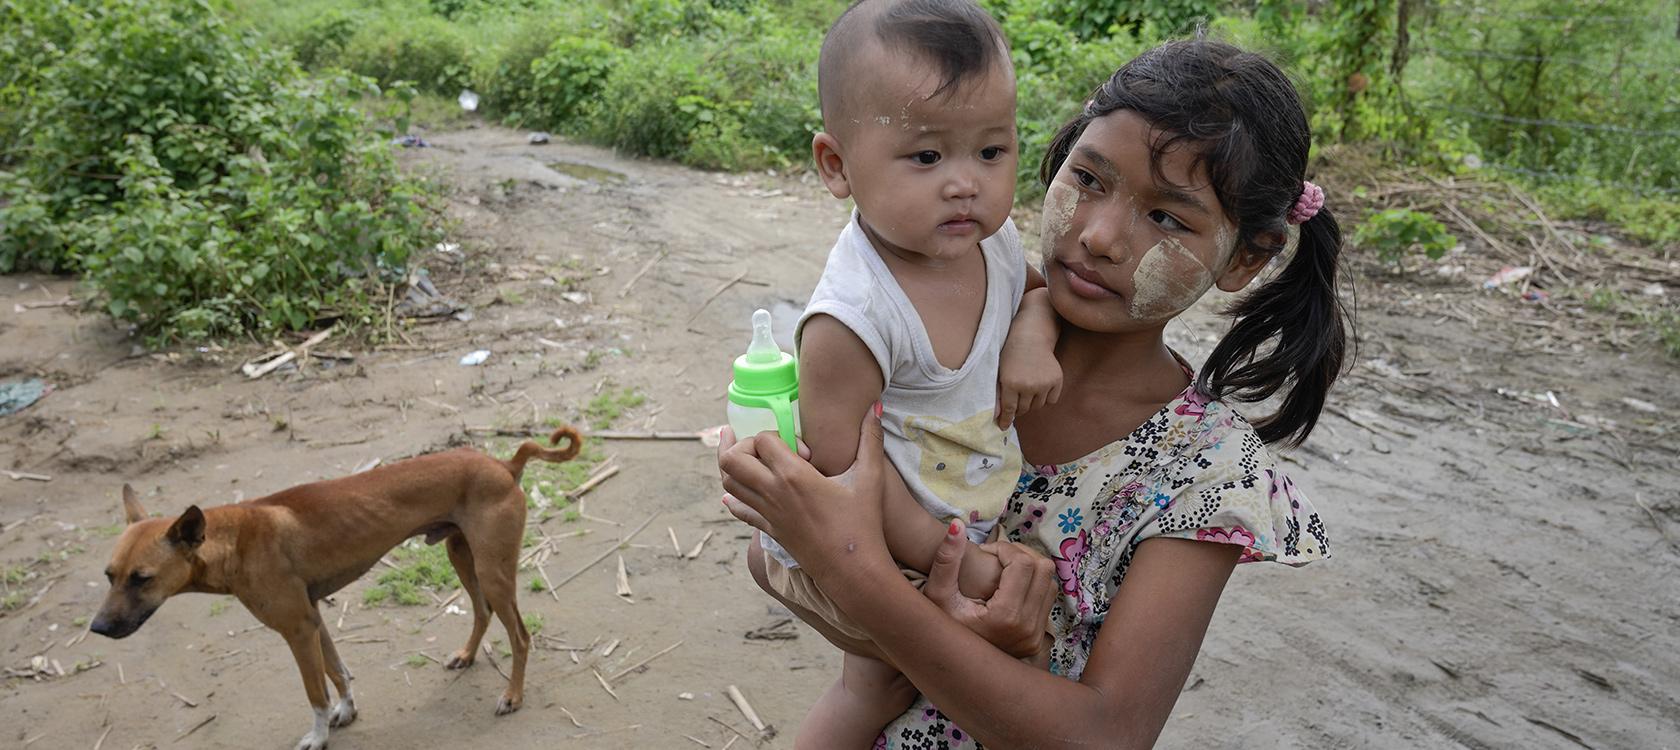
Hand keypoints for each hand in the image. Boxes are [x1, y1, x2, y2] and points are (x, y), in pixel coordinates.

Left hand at [717, 406, 889, 564]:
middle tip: (757, 443)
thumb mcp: (870, 478)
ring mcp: (768, 514)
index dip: (779, 436)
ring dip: (732, 466)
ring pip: (728, 483)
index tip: (804, 451)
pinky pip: (740, 510)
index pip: (762, 439)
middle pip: (731, 459)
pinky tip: (733, 493)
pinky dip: (734, 497)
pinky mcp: (770, 530)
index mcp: (793, 476)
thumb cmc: (863, 523)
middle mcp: (773, 493)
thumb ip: (869, 439)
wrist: (853, 570)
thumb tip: (875, 405)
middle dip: (740, 444)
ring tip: (740, 454)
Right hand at [923, 521, 1057, 659]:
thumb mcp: (937, 596)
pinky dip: (1034, 585)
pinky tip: (1010, 587)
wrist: (953, 665)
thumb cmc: (941, 628)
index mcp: (1006, 616)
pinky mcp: (1038, 639)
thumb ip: (946, 560)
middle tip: (997, 557)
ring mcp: (1036, 635)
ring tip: (1004, 570)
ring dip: (1030, 568)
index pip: (1023, 563)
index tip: (985, 553)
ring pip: (1050, 582)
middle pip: (1043, 568)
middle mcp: (1027, 627)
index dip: (1004, 548)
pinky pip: (1047, 599)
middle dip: (1020, 554)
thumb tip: (957, 525)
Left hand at [996, 331, 1061, 429]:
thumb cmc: (1011, 355)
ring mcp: (1044, 384)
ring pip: (1037, 406)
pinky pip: (1051, 400)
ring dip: (1032, 402)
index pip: (1009, 409)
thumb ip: (998, 395)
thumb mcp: (1000, 373)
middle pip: (1023, 409)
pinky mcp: (1056, 380)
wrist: (1031, 338)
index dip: (1006, 420)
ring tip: (1029, 388)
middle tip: (1017, 398)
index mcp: (1011, 383)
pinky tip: (1041, 386)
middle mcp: (1028, 386)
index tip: (1004, 427)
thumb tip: (997, 417)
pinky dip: (1046, 397)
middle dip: (1019, 407)